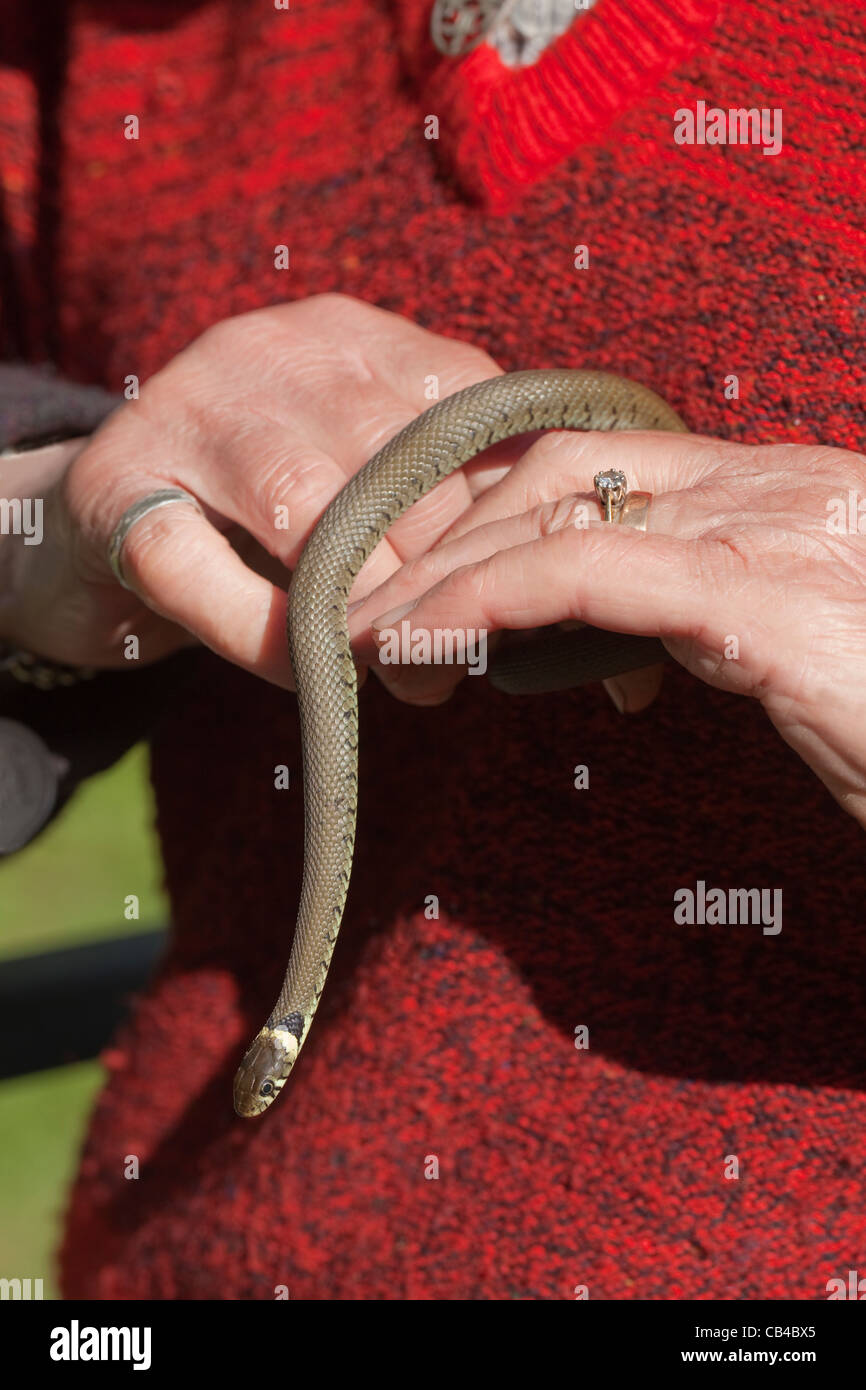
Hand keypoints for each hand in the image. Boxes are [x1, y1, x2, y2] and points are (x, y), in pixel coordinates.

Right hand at [0, 295, 515, 687]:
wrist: (99, 516)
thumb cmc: (261, 518)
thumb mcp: (362, 485)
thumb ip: (437, 511)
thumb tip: (526, 595)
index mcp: (357, 337)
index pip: (463, 410)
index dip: (496, 513)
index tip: (511, 593)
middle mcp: (275, 349)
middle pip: (393, 457)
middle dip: (435, 572)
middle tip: (450, 659)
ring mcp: (189, 404)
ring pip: (306, 504)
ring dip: (359, 605)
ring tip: (390, 670)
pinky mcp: (113, 481)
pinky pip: (198, 568)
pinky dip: (257, 633)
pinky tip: (297, 672)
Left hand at [347, 428, 865, 827]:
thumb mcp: (803, 661)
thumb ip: (715, 624)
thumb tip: (621, 644)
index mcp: (786, 495)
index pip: (608, 462)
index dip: (498, 510)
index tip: (430, 582)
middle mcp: (780, 488)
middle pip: (565, 467)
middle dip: (450, 529)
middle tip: (374, 611)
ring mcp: (780, 531)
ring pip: (561, 505)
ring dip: (444, 563)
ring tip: (369, 631)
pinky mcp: (769, 598)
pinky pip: (590, 569)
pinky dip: (487, 595)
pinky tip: (423, 638)